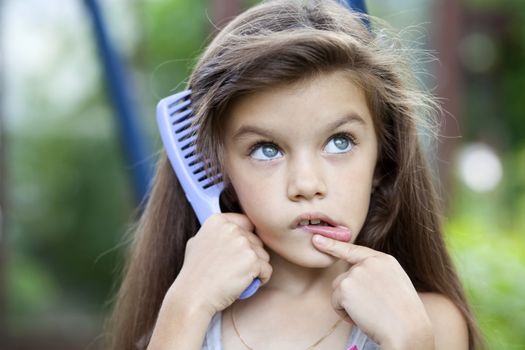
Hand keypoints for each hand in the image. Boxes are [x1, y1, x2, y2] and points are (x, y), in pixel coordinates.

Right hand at [174, 213, 271, 314]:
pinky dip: (260, 280)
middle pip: (256, 241)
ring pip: (263, 256)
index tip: (236, 253)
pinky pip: (267, 270)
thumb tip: (230, 227)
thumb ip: (216, 233)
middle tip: (233, 270)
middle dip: (250, 256)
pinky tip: (244, 285)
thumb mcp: (197, 242)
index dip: (245, 240)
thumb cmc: (194, 273)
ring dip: (255, 269)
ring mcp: (243, 243)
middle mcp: (231, 228)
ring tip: (237, 278)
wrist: (193, 296)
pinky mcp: (253, 261)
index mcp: (218, 221)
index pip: (246, 224)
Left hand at [312, 235, 433, 349]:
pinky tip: (362, 318)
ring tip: (369, 313)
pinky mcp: (345, 287)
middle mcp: (368, 262)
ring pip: (338, 289)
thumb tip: (354, 276)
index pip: (354, 250)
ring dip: (348, 304)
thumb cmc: (404, 316)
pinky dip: (344, 314)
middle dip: (351, 295)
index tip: (316, 239)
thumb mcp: (395, 284)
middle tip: (373, 309)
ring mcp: (355, 273)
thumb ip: (376, 274)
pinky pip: (335, 302)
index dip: (333, 245)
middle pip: (344, 276)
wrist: (406, 330)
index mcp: (384, 260)